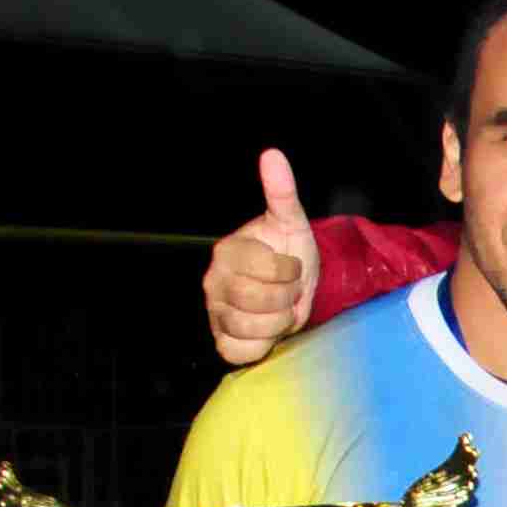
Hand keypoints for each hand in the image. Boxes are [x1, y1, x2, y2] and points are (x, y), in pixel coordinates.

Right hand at [203, 146, 316, 365]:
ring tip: (280, 309)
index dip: (290, 271)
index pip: (267, 268)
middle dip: (286, 298)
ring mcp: (215, 312)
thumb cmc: (290, 254)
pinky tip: (267, 331)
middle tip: (289, 291)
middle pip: (257, 300)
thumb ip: (282, 192)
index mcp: (229, 251)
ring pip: (251, 328)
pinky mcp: (221, 340)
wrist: (292, 289)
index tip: (292, 267)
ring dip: (278, 322)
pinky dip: (262, 346)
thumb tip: (272, 154)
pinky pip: (240, 352)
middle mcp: (214, 281)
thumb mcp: (292, 223)